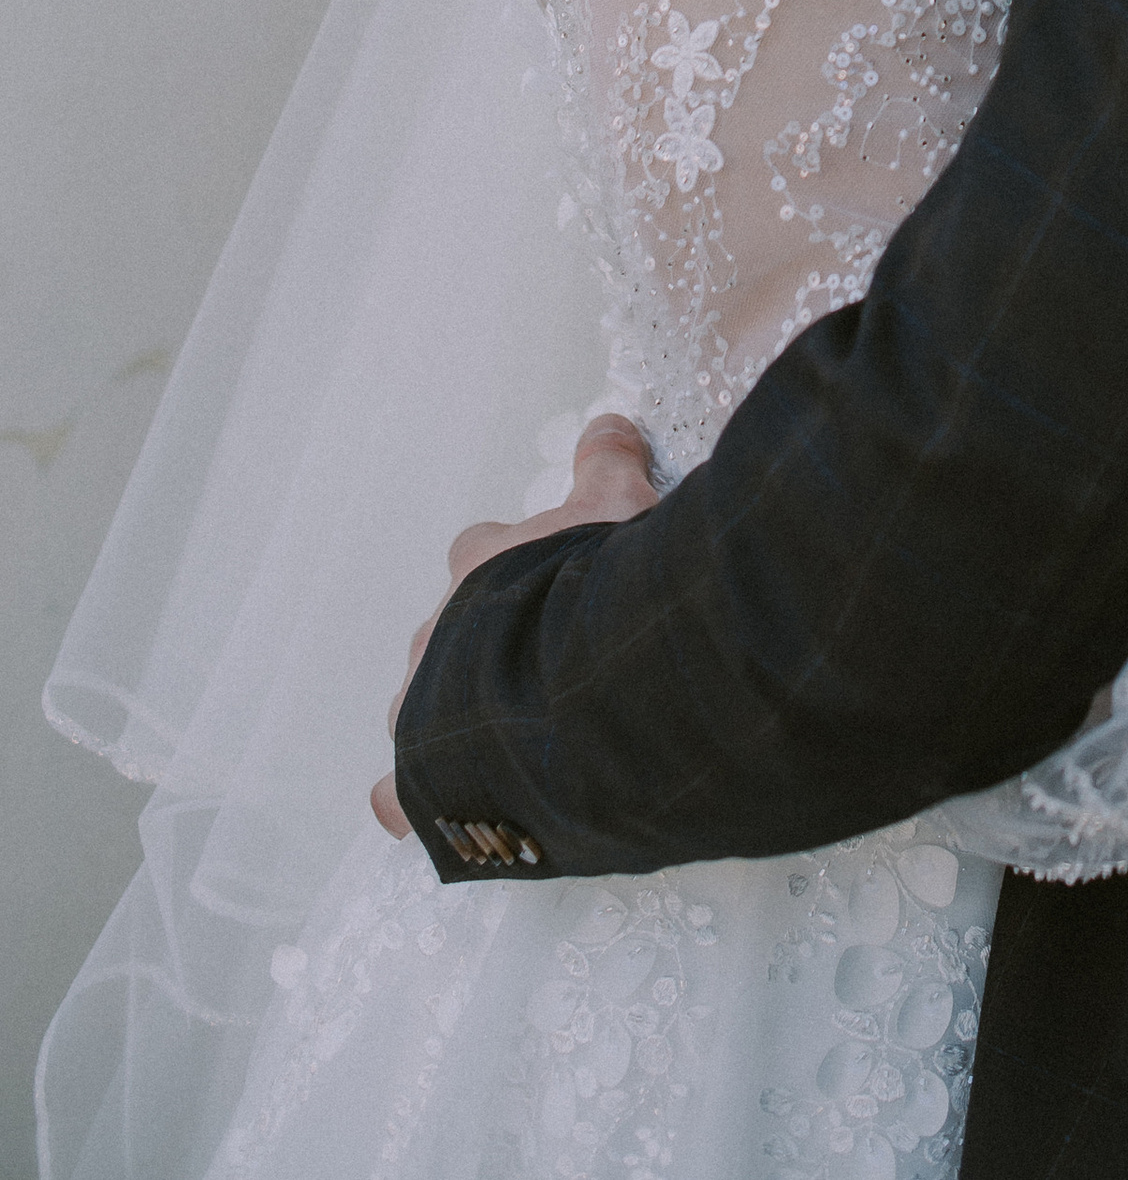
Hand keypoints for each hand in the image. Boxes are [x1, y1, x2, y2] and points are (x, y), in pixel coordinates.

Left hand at [368, 412, 658, 838]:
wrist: (582, 680)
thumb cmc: (600, 587)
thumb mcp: (620, 504)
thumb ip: (609, 463)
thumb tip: (608, 423)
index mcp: (481, 567)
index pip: (481, 550)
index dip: (518, 566)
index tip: (553, 579)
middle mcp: (439, 631)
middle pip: (449, 630)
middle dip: (486, 644)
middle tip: (546, 661)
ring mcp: (424, 704)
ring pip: (421, 704)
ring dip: (454, 714)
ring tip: (510, 733)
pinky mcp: (422, 775)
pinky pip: (401, 793)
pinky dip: (412, 799)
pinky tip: (429, 809)